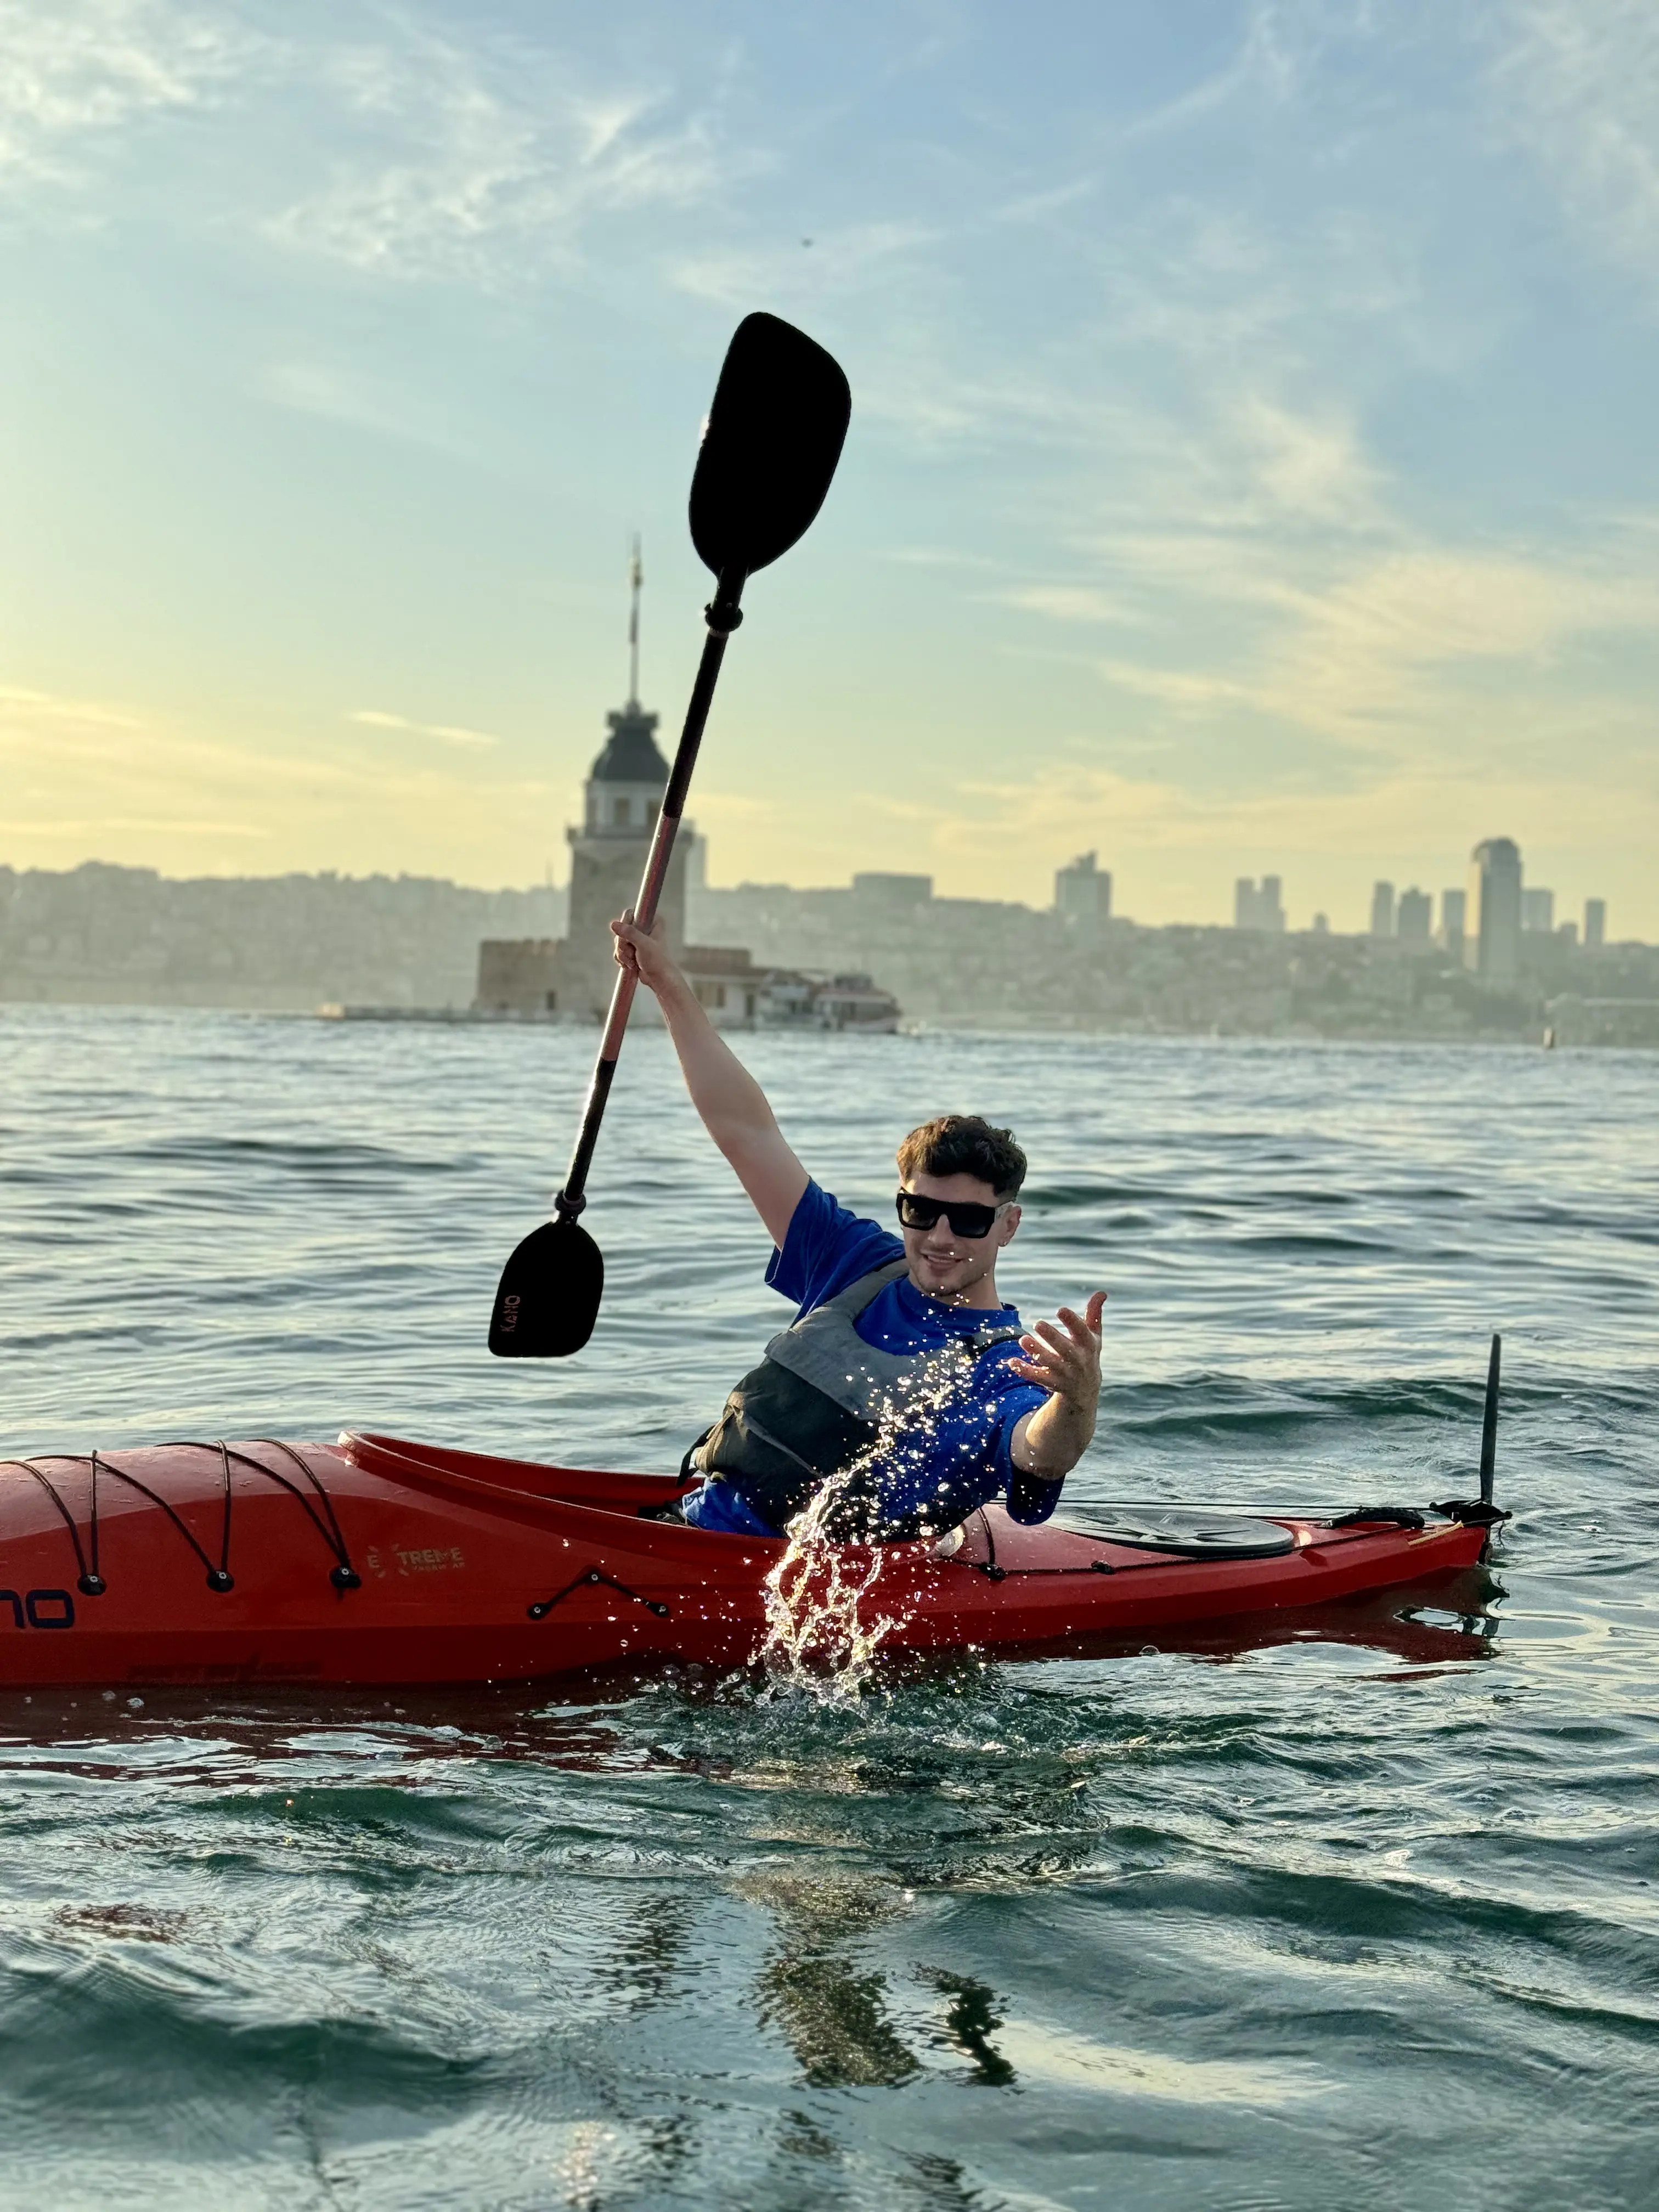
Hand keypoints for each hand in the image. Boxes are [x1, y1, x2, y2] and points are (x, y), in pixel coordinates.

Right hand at [611, 910, 684, 998]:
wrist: (659, 979)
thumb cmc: (657, 961)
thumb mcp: (643, 944)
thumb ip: (629, 933)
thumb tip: (614, 924)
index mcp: (653, 920)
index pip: (630, 914)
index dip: (626, 926)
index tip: (629, 938)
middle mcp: (645, 927)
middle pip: (621, 928)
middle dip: (623, 944)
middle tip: (631, 953)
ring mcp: (637, 938)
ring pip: (618, 940)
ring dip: (623, 953)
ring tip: (633, 961)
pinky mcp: (632, 948)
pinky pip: (618, 949)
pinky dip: (622, 958)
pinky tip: (630, 964)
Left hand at [1008, 1291, 1106, 1477]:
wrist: (1086, 1391)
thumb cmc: (1088, 1354)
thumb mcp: (1094, 1336)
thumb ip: (1094, 1314)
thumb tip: (1101, 1292)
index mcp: (1089, 1346)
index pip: (1082, 1333)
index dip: (1073, 1322)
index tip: (1061, 1309)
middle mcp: (1078, 1361)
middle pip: (1065, 1349)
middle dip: (1052, 1337)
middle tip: (1038, 1323)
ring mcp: (1065, 1374)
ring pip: (1050, 1364)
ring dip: (1037, 1352)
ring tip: (1023, 1339)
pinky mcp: (1052, 1384)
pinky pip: (1038, 1378)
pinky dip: (1025, 1370)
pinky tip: (1012, 1361)